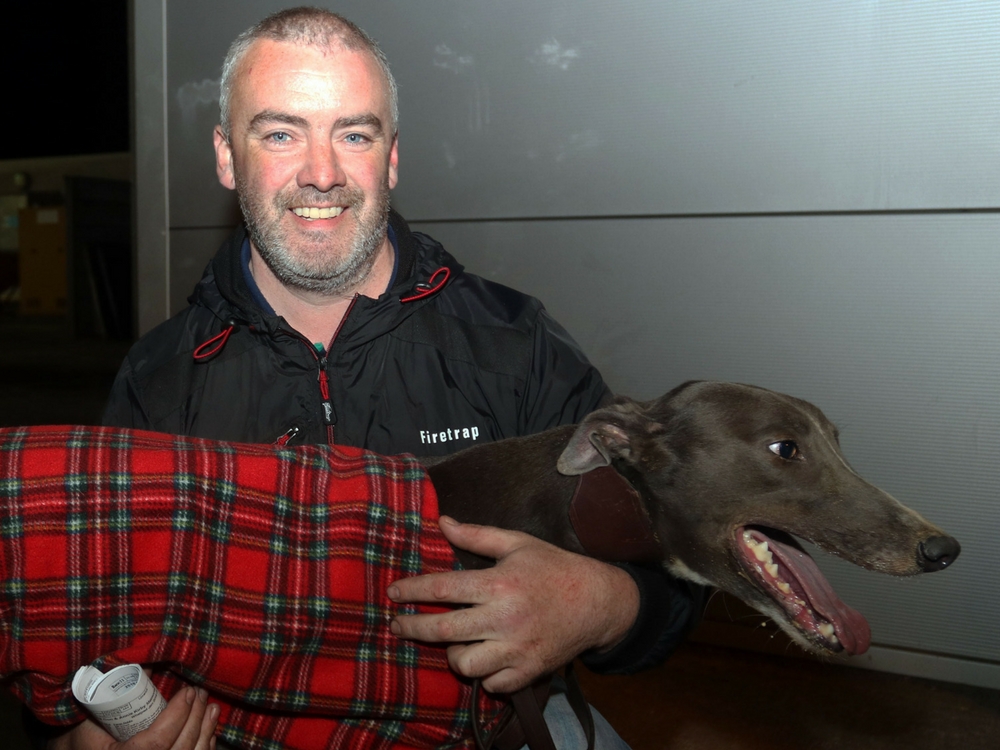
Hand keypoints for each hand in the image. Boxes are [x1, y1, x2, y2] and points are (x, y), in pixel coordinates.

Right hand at [48, 685, 218, 749]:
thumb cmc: (84, 733)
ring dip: (205, 731)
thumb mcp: (95, 711)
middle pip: (177, 749)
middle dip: (194, 719)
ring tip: (211, 707)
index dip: (176, 717)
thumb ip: (117, 689)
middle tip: (200, 693)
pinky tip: (210, 727)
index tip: (187, 692)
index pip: (155, 742)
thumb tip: (149, 661)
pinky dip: (204, 745)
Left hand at [387, 516, 638, 692]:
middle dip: (411, 628)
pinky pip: (490, 684)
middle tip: (397, 624)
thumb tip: (441, 522)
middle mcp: (505, 619)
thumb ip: (476, 535)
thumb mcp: (517, 543)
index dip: (412, 591)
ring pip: (464, 665)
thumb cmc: (553, 567)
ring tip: (453, 641)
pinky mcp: (528, 672)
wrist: (597, 601)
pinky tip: (483, 657)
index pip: (442, 589)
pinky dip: (482, 674)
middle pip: (443, 631)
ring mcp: (517, 650)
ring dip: (452, 653)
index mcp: (499, 583)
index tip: (393, 592)